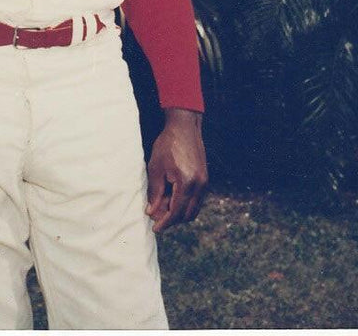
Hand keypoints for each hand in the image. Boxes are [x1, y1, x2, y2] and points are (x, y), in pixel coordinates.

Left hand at [146, 108, 207, 232]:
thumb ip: (155, 192)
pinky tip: (172, 199)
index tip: (155, 229)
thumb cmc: (168, 145)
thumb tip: (152, 212)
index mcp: (186, 183)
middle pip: (187, 214)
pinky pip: (197, 200)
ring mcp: (205, 183)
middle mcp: (199, 185)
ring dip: (179, 213)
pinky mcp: (205, 180)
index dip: (165, 222)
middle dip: (172, 220)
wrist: (184, 128)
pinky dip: (185, 204)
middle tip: (156, 218)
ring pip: (193, 209)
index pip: (176, 212)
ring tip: (162, 208)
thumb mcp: (156, 167)